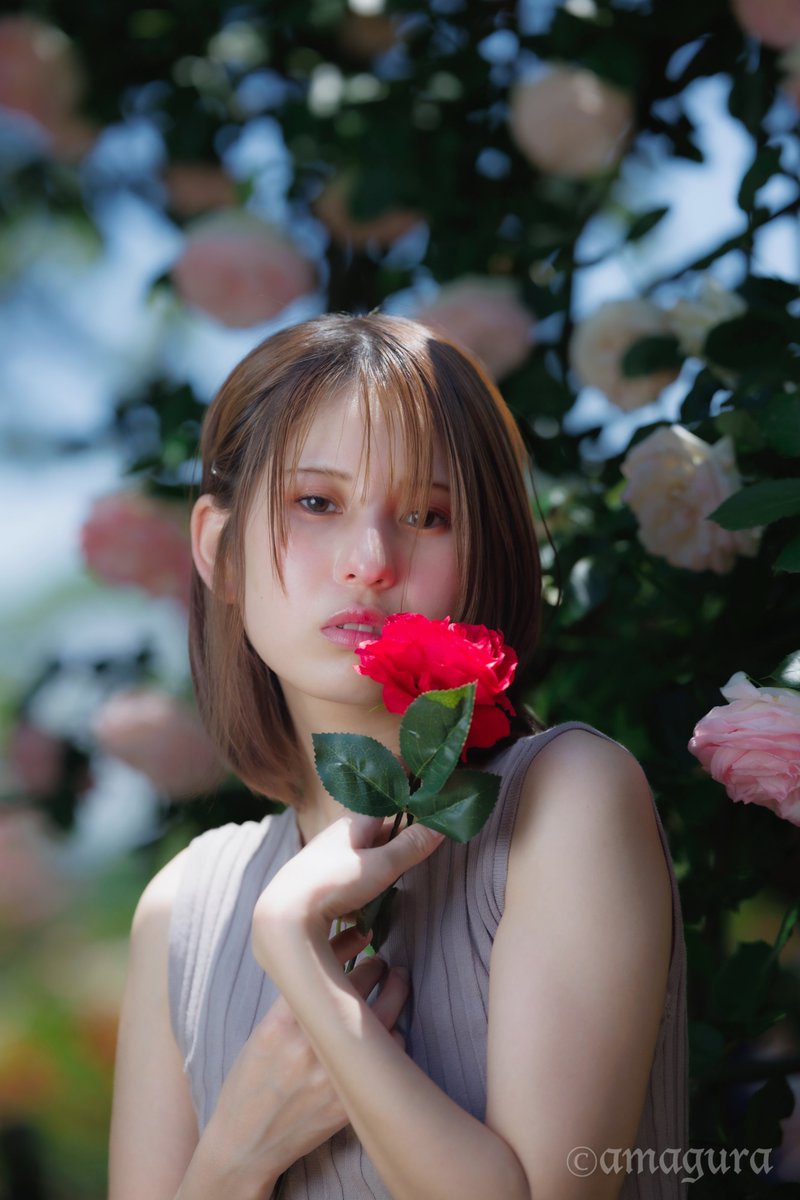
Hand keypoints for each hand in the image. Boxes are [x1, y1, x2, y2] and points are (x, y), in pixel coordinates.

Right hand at [202, 923, 409, 1187]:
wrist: (245, 1142)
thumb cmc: (251, 1079)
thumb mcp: (264, 1030)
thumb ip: (293, 997)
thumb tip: (326, 956)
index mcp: (283, 1020)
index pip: (324, 963)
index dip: (348, 942)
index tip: (361, 933)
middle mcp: (310, 1043)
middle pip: (362, 985)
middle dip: (378, 965)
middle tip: (382, 961)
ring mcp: (334, 1072)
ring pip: (385, 1015)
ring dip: (395, 992)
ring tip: (396, 982)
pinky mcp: (351, 1099)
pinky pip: (391, 1054)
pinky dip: (395, 1036)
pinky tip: (390, 1029)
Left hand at [251, 812, 445, 971]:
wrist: (283, 917)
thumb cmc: (332, 884)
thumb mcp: (380, 866)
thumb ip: (411, 846)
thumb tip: (441, 823)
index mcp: (352, 824)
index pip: (385, 802)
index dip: (405, 798)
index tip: (425, 796)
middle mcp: (336, 838)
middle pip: (374, 835)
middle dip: (394, 844)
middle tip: (416, 853)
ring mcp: (323, 863)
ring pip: (359, 863)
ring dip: (376, 877)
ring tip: (388, 894)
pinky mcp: (314, 889)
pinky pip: (344, 890)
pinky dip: (357, 903)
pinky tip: (362, 928)